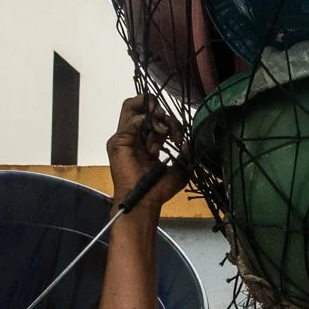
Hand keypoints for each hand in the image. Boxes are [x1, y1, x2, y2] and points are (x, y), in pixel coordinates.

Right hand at [107, 97, 186, 215]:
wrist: (145, 201)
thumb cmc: (159, 189)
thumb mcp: (180, 170)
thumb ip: (186, 155)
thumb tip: (190, 141)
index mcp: (150, 143)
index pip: (160, 122)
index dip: (172, 123)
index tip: (179, 136)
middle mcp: (137, 138)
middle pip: (145, 111)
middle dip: (159, 110)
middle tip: (168, 118)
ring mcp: (126, 138)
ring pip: (132, 108)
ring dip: (150, 108)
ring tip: (160, 116)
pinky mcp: (118, 142)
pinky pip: (128, 120)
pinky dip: (141, 117)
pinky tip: (151, 124)